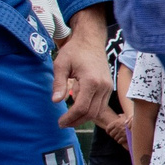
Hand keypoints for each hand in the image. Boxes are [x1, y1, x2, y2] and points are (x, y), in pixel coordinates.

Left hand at [52, 11, 114, 127]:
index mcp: (91, 81)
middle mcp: (103, 87)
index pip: (82, 107)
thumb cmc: (74, 50)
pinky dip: (90, 111)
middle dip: (76, 121)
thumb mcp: (61, 64)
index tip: (60, 122)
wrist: (91, 40)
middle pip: (91, 113)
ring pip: (97, 112)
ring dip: (83, 118)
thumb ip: (59, 83)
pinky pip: (101, 105)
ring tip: (69, 120)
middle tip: (63, 124)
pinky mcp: (109, 87)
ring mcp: (108, 88)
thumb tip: (56, 101)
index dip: (70, 117)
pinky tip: (78, 110)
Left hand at [98, 110, 130, 147]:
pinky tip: (121, 140)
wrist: (138, 125)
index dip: (107, 131)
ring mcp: (121, 133)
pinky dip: (120, 141)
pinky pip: (119, 141)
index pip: (108, 128)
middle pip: (111, 134)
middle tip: (114, 135)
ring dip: (116, 138)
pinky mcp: (125, 138)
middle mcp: (118, 128)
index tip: (108, 132)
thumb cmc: (132, 120)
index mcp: (116, 123)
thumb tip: (119, 115)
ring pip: (115, 138)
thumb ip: (122, 116)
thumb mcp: (127, 116)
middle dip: (112, 135)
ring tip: (118, 137)